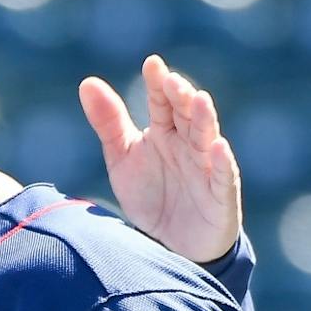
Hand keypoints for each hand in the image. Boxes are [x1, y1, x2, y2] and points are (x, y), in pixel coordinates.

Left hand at [81, 55, 241, 264]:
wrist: (169, 246)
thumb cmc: (149, 196)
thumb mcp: (122, 159)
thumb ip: (108, 123)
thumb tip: (87, 82)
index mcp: (165, 131)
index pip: (162, 102)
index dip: (158, 84)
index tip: (151, 64)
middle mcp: (188, 144)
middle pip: (186, 114)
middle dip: (181, 96)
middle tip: (171, 80)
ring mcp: (207, 167)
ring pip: (207, 137)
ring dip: (204, 119)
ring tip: (199, 100)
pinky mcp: (221, 195)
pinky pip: (223, 176)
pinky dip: (222, 161)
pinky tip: (217, 147)